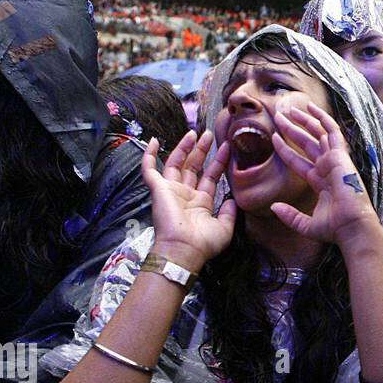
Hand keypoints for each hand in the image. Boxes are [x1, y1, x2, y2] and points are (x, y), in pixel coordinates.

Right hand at [141, 130, 235, 272]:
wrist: (183, 250)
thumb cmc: (203, 243)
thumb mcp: (224, 228)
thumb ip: (230, 213)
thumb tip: (233, 200)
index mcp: (200, 203)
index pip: (210, 176)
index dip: (218, 162)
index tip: (228, 147)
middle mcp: (185, 194)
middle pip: (194, 166)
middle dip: (202, 150)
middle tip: (210, 134)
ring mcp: (171, 191)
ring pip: (176, 163)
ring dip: (184, 147)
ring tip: (195, 132)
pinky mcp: (158, 189)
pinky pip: (149, 169)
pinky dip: (148, 155)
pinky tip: (153, 140)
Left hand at [270, 103, 378, 247]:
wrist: (351, 226)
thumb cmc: (334, 228)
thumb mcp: (306, 224)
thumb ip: (290, 216)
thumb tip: (274, 207)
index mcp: (320, 181)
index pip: (298, 161)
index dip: (285, 149)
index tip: (273, 138)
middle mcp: (327, 167)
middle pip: (307, 142)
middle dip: (292, 128)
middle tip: (279, 115)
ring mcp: (334, 160)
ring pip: (318, 133)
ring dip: (304, 120)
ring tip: (289, 109)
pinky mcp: (340, 156)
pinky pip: (332, 131)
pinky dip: (322, 119)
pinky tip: (311, 108)